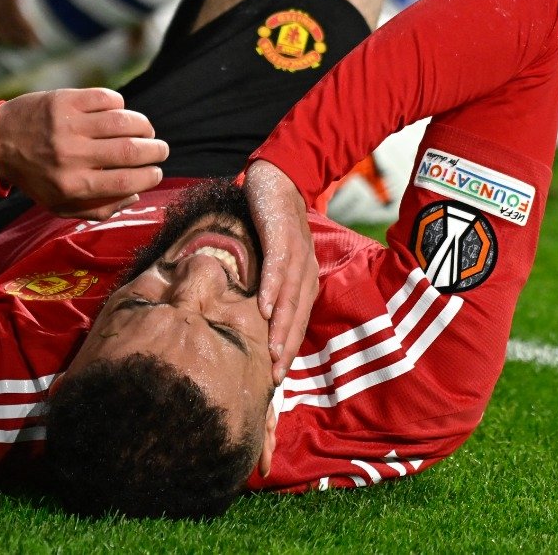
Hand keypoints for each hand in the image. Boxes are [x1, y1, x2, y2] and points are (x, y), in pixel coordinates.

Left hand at [0, 88, 167, 218]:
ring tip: (146, 131)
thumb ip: (98, 208)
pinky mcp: (64, 100)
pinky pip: (107, 98)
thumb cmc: (34, 177)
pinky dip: (120, 105)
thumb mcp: (60, 205)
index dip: (150, 176)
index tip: (156, 172)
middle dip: (155, 150)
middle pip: (130, 151)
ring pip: (123, 121)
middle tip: (160, 150)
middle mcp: (72, 156)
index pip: (126, 182)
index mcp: (73, 185)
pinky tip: (119, 112)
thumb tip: (134, 195)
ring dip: (144, 126)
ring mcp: (68, 125)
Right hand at [244, 159, 318, 384]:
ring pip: (291, 296)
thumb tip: (252, 319)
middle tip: (275, 377)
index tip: (277, 378)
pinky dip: (272, 288)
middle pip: (298, 315)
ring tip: (270, 352)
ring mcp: (295, 252)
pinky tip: (264, 308)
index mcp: (304, 279)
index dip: (289, 349)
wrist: (277, 179)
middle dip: (287, 348)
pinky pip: (278, 266)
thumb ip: (269, 285)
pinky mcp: (281, 235)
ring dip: (282, 325)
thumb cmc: (271, 223)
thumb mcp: (274, 258)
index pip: (298, 320)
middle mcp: (304, 270)